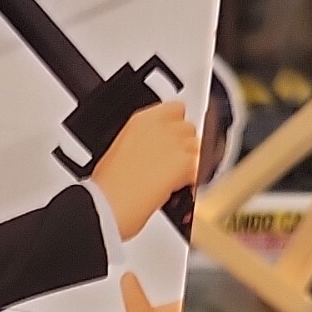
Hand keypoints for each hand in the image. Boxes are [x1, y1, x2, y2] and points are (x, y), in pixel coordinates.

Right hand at [91, 102, 199, 240]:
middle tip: (173, 163)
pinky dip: (197, 180)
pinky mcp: (189, 163)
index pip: (176, 108)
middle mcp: (162, 126)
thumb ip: (143, 142)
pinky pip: (204, 168)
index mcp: (142, 120)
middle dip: (185, 145)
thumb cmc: (108, 186)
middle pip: (190, 128)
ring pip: (201, 147)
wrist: (110, 203)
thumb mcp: (120, 151)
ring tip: (178, 179)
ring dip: (193, 161)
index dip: (176, 125)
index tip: (173, 137)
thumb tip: (153, 151)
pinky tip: (185, 189)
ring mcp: (177, 143)